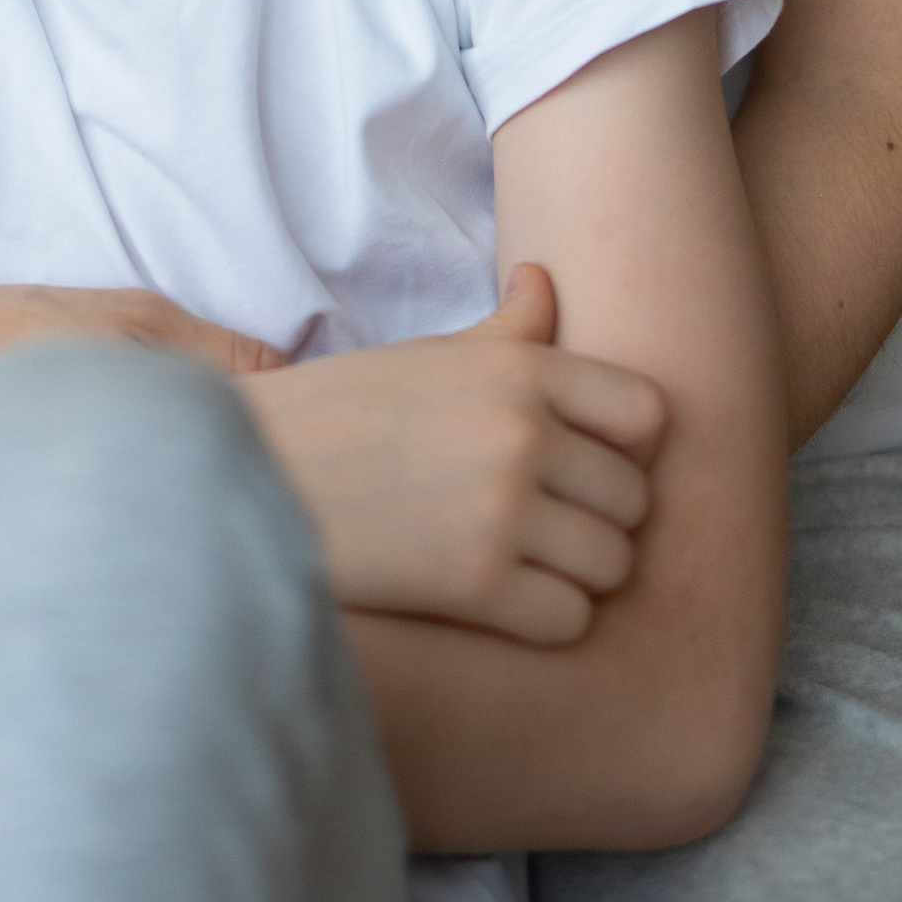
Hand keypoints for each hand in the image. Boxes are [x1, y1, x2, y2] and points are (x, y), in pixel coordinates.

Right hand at [243, 263, 662, 645]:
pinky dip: (545, 620)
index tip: (588, 465)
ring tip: (524, 563)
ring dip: (577, 574)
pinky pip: (570, 619)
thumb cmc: (345, 413)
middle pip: (634, 499)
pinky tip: (499, 602)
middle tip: (546, 524)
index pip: (648, 413)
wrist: (254, 477)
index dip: (626, 448)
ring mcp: (503, 510)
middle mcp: (522, 433)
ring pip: (612, 565)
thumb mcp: (430, 357)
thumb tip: (544, 281)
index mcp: (518, 369)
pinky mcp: (476, 586)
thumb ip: (507, 330)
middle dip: (599, 518)